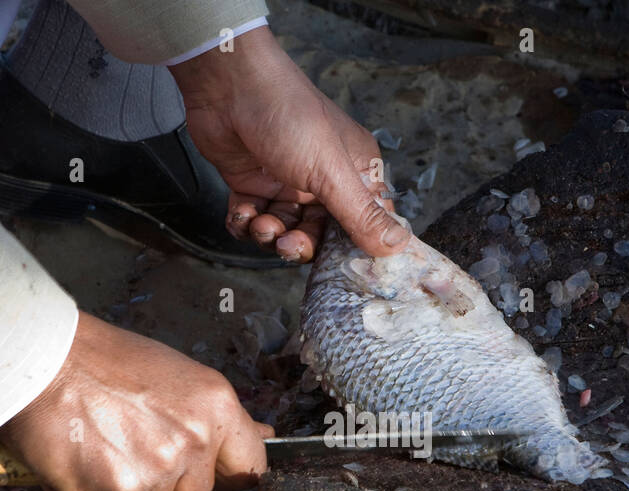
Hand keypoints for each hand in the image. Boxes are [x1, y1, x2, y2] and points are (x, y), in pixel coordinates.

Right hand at [0, 312, 270, 490]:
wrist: (36, 358)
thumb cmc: (102, 361)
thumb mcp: (177, 376)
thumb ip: (214, 417)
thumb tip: (266, 436)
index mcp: (215, 409)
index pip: (250, 468)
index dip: (226, 476)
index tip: (208, 475)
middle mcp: (191, 443)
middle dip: (161, 489)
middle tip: (127, 448)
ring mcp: (151, 473)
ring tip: (96, 451)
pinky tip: (72, 460)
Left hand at [169, 25, 409, 261]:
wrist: (229, 85)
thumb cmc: (289, 116)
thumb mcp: (331, 172)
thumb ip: (361, 214)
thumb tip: (398, 246)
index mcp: (355, 171)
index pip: (365, 223)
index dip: (353, 248)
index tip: (338, 266)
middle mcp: (323, 179)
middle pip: (320, 234)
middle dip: (302, 244)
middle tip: (287, 244)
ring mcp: (287, 182)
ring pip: (285, 230)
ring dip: (270, 234)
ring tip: (261, 223)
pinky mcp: (253, 183)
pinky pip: (254, 220)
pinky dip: (246, 224)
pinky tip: (242, 213)